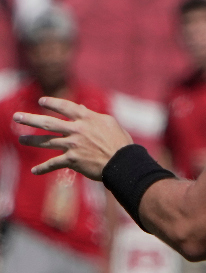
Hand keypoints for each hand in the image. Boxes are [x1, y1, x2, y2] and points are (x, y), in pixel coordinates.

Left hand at [14, 97, 133, 179]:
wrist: (123, 161)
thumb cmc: (120, 141)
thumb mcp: (109, 122)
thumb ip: (92, 115)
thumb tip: (80, 108)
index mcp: (86, 118)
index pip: (65, 107)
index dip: (52, 103)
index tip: (41, 101)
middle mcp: (76, 130)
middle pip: (48, 122)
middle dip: (30, 119)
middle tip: (16, 117)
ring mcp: (72, 145)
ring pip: (46, 141)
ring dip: (31, 141)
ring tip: (21, 139)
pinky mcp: (72, 160)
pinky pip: (54, 163)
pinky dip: (43, 168)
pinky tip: (34, 171)